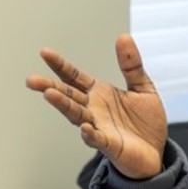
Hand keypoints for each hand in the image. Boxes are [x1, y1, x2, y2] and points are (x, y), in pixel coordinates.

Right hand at [26, 34, 167, 179]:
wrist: (155, 151)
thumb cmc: (144, 122)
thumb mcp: (142, 88)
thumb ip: (132, 65)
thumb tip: (123, 37)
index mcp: (99, 93)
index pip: (74, 77)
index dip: (60, 65)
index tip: (44, 52)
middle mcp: (93, 109)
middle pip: (68, 96)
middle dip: (50, 87)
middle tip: (32, 80)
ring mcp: (99, 127)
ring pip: (76, 115)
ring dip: (63, 105)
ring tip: (50, 94)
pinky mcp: (110, 145)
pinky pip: (97, 139)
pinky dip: (90, 133)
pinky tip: (85, 127)